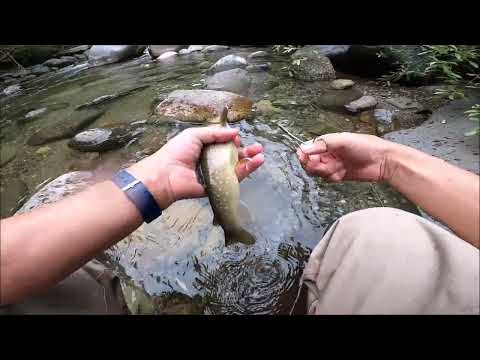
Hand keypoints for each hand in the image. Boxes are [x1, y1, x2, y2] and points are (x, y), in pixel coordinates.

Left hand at [128, 127, 263, 208]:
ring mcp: (216, 175)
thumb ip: (215, 133)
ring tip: (261, 155)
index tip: (237, 137)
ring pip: (237, 168)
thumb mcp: (195, 135)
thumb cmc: (177, 152)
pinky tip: (255, 163)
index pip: (224, 144)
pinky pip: (234, 179)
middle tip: (258, 147)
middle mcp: (212, 162)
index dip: (233, 140)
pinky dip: (246, 171)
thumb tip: (235, 132)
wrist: (167, 175)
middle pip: (234, 156)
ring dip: (250, 161)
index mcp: (205, 148)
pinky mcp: (219, 186)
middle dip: (247, 151)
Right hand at [296, 132, 392, 181]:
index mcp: (328, 142)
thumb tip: (304, 147)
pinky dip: (331, 177)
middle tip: (323, 164)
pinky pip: (327, 179)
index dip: (305, 154)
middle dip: (314, 165)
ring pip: (317, 172)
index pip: (308, 148)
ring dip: (324, 171)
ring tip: (335, 168)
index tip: (305, 157)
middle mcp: (329, 153)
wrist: (383, 161)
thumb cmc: (366, 146)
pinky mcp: (338, 175)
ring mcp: (333, 165)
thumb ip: (322, 144)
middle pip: (310, 162)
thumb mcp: (342, 141)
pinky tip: (340, 174)